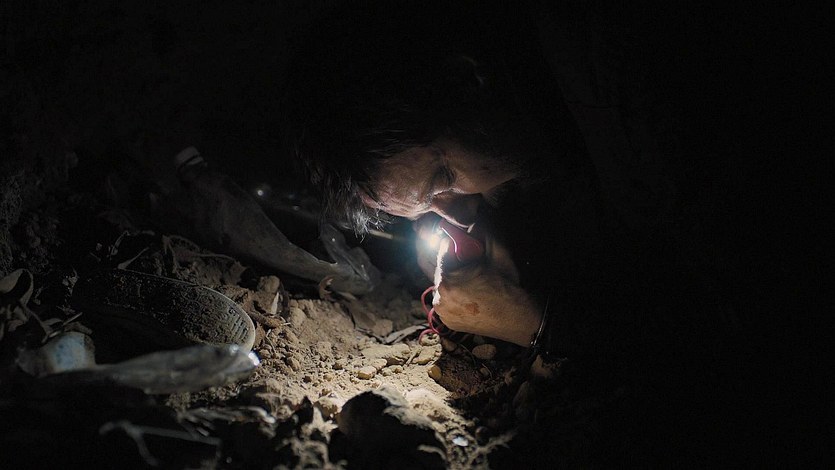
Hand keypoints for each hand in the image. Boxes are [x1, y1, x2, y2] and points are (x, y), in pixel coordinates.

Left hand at [414, 216, 541, 346]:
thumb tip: (472, 216)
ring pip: (444, 283)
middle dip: (455, 260)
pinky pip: (447, 299)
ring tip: (478, 278)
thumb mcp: (498, 252)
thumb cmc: (511, 286)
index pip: (443, 249)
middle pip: (441, 267)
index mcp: (448, 281)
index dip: (457, 243)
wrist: (523, 318)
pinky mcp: (449, 321)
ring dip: (456, 276)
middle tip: (476, 262)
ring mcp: (443, 313)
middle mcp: (440, 299)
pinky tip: (474, 292)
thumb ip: (482, 230)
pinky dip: (456, 293)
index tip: (470, 244)